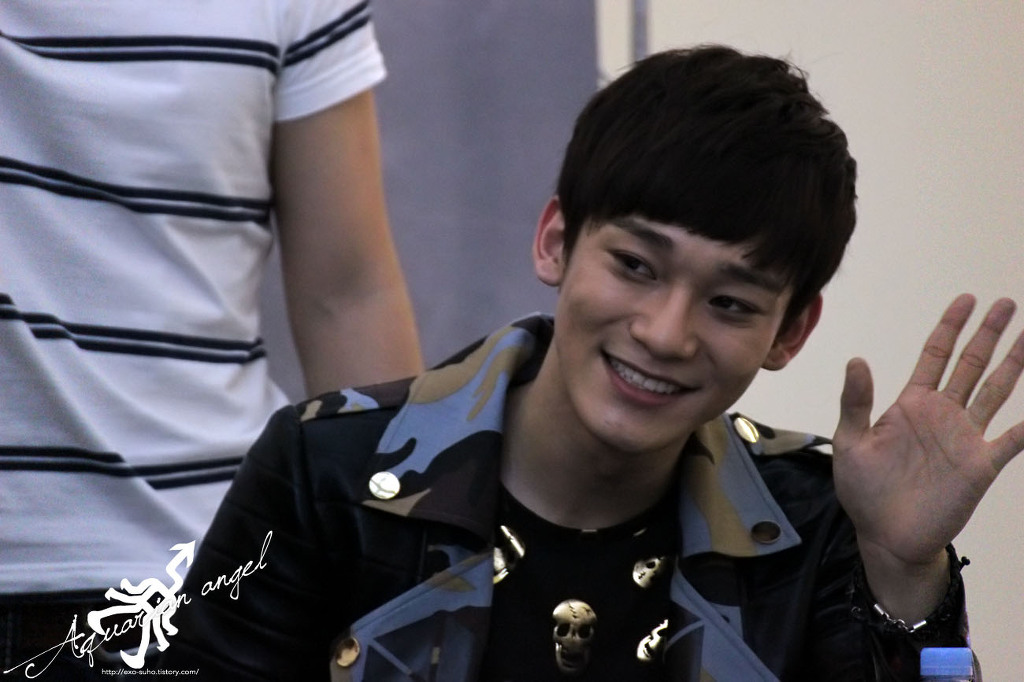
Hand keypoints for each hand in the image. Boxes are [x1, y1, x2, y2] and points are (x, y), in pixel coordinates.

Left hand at [833, 295, 1023, 611]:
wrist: (885, 536)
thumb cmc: (863, 490)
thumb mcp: (850, 441)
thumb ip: (856, 401)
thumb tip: (857, 359)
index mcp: (911, 404)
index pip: (935, 356)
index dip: (950, 327)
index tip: (966, 300)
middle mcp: (942, 414)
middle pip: (971, 364)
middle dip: (988, 334)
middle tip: (1007, 303)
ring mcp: (964, 438)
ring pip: (995, 391)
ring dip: (1014, 364)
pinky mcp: (980, 466)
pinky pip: (1011, 441)